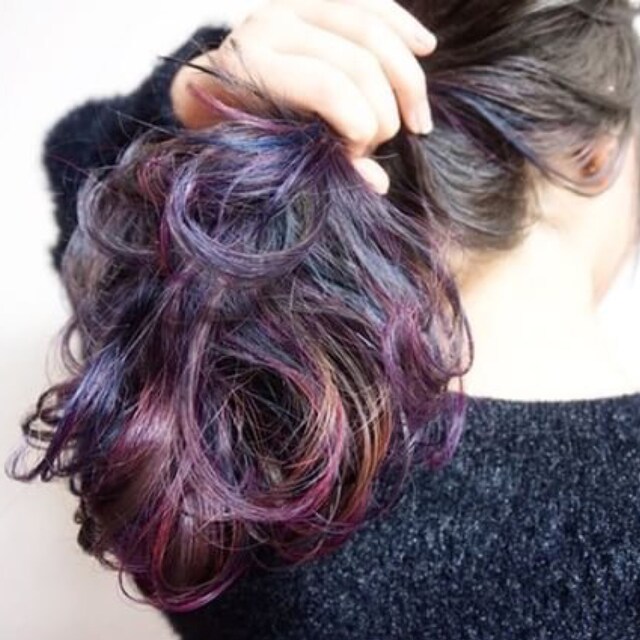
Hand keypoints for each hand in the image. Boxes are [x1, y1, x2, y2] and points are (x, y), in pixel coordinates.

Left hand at [170, 0, 435, 193]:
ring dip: (407, 76)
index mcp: (254, 66)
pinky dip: (402, 27)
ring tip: (420, 118)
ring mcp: (294, 4)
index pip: (329, 87)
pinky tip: (426, 48)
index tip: (357, 155)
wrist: (214, 87)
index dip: (358, 126)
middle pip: (359, 59)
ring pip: (372, 27)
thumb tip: (379, 184)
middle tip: (386, 142)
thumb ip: (321, 165)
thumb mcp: (272, 153)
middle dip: (383, 109)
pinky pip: (371, 4)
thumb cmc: (243, 129)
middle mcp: (272, 24)